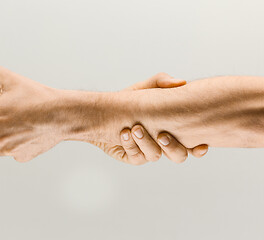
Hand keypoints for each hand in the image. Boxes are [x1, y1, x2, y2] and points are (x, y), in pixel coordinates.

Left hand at [87, 73, 208, 164]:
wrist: (103, 112)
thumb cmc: (129, 100)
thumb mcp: (144, 89)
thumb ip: (160, 82)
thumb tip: (180, 82)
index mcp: (172, 129)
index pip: (192, 143)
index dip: (199, 149)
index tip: (200, 145)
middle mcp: (162, 144)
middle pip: (178, 156)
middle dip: (172, 147)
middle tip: (161, 135)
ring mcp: (148, 152)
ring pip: (155, 156)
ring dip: (146, 143)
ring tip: (135, 128)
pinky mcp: (133, 157)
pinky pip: (136, 156)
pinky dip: (130, 144)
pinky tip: (123, 133)